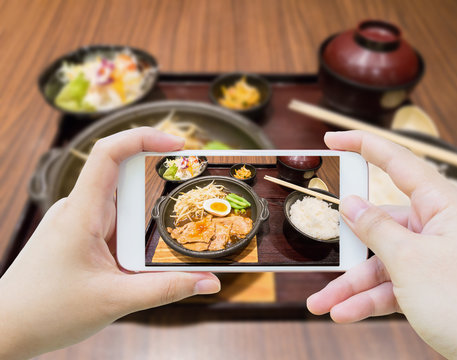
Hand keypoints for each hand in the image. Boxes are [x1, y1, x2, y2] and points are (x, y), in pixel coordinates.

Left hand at [0, 128, 220, 359]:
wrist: (6, 330)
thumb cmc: (46, 312)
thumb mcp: (115, 301)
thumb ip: (166, 289)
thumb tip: (211, 281)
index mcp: (81, 213)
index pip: (108, 154)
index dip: (143, 137)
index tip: (178, 145)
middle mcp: (79, 209)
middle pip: (124, 175)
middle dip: (161, 177)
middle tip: (195, 187)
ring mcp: (78, 222)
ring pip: (122, 203)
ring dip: (150, 210)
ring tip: (180, 223)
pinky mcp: (81, 237)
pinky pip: (115, 222)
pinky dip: (138, 229)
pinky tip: (151, 249)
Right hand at [307, 131, 456, 358]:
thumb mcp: (410, 262)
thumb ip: (376, 229)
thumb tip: (351, 204)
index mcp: (443, 205)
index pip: (397, 161)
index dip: (362, 145)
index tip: (332, 140)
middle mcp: (438, 225)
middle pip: (379, 225)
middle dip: (347, 250)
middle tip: (318, 255)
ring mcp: (433, 255)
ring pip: (381, 262)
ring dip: (351, 285)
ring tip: (322, 304)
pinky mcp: (429, 282)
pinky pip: (392, 285)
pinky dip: (368, 299)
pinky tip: (344, 313)